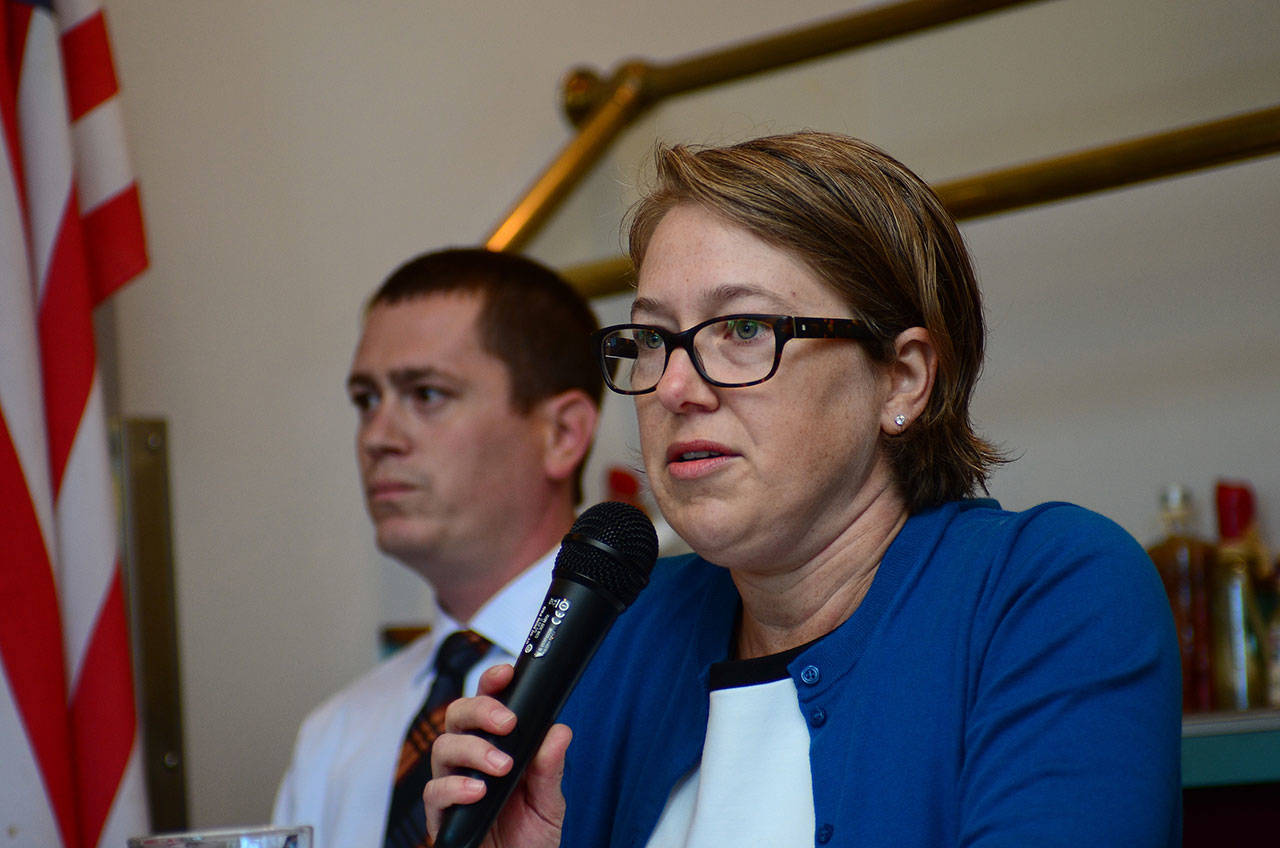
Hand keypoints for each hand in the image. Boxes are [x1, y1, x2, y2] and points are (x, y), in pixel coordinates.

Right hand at [424, 663, 570, 847]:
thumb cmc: (530, 836)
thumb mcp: (549, 802)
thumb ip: (550, 768)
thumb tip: (559, 732)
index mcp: (497, 746)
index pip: (487, 703)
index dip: (492, 682)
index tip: (506, 672)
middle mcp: (470, 759)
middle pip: (458, 714)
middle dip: (481, 709)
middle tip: (507, 723)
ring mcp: (453, 784)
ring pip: (443, 746)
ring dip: (474, 750)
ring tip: (501, 766)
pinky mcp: (440, 815)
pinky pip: (434, 792)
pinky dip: (455, 787)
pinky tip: (478, 792)